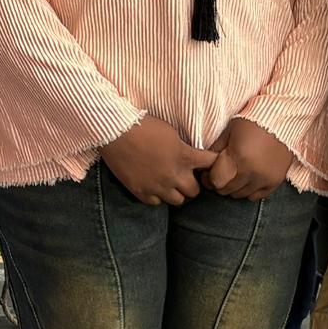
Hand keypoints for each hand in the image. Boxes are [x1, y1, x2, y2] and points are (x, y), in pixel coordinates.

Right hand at [99, 116, 217, 205]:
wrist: (115, 132)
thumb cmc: (143, 126)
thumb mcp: (170, 132)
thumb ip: (183, 148)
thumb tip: (190, 155)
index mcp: (184, 157)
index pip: (211, 164)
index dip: (212, 163)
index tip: (208, 163)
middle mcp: (174, 175)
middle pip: (194, 191)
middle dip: (192, 183)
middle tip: (185, 176)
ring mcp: (157, 186)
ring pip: (178, 201)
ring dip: (176, 192)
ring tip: (170, 184)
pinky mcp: (141, 192)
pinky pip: (157, 203)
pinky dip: (158, 196)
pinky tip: (154, 186)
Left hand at [206, 117, 294, 200]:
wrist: (280, 120)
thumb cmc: (251, 122)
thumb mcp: (228, 132)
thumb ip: (215, 151)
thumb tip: (204, 166)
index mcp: (238, 158)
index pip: (216, 181)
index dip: (207, 178)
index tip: (206, 174)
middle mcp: (252, 172)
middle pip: (226, 190)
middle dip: (219, 183)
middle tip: (219, 174)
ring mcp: (265, 179)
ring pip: (240, 195)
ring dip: (233, 188)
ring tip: (233, 175)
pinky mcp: (275, 182)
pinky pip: (256, 196)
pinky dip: (248, 191)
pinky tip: (246, 179)